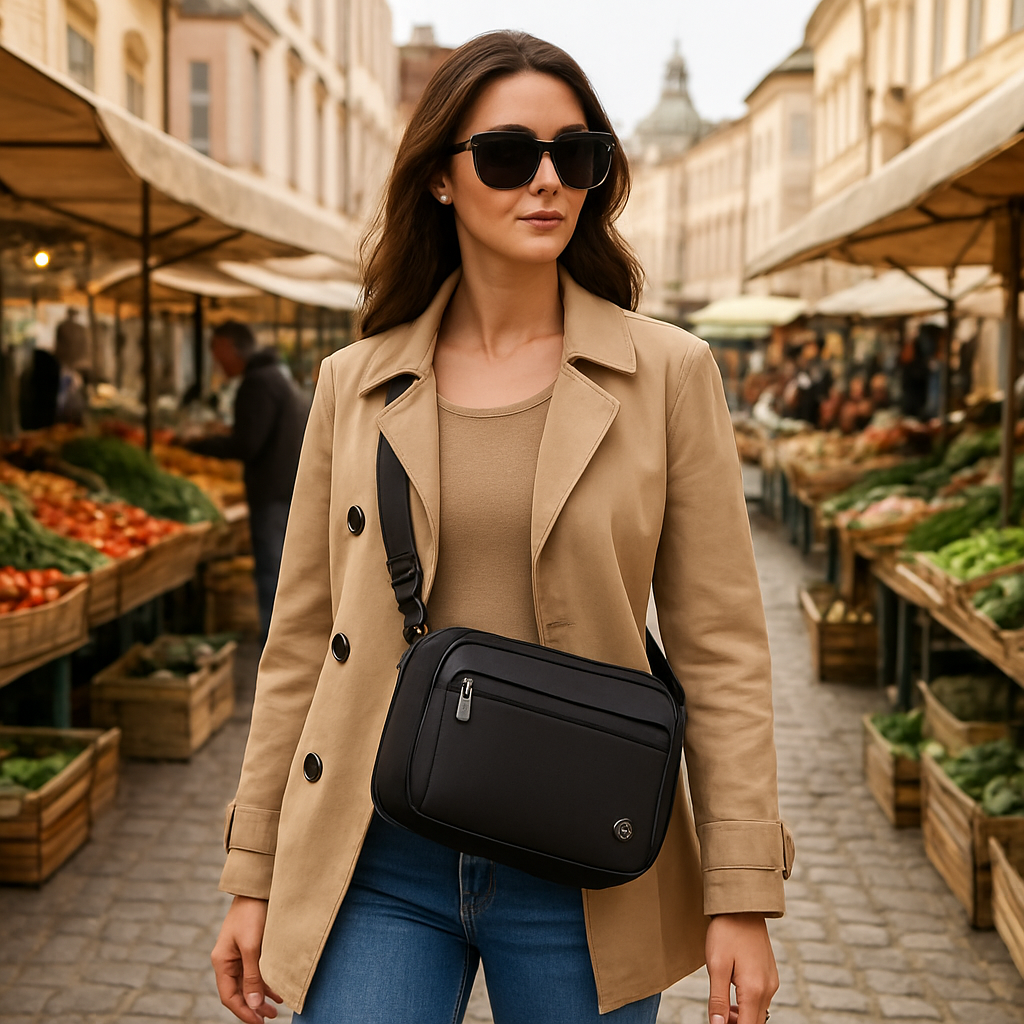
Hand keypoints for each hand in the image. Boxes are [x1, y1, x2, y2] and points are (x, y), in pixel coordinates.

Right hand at [212, 896, 283, 1022]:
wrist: (257, 887)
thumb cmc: (252, 914)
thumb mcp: (252, 947)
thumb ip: (253, 977)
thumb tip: (254, 1005)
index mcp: (222, 962)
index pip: (230, 996)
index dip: (243, 1011)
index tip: (259, 1023)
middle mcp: (228, 960)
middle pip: (239, 991)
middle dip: (253, 1006)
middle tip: (270, 1017)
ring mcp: (239, 953)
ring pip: (249, 982)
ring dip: (261, 995)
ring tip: (277, 1007)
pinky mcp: (251, 946)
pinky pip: (256, 970)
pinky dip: (266, 980)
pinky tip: (277, 987)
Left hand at [706, 912, 777, 1023]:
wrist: (742, 906)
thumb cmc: (727, 932)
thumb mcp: (716, 965)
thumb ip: (718, 999)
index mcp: (754, 989)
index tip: (718, 1023)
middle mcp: (768, 988)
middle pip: (755, 1023)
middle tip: (718, 1017)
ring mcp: (771, 981)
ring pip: (759, 1012)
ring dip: (743, 1017)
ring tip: (723, 1007)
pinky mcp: (770, 974)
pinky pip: (762, 999)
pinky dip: (749, 1005)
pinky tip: (733, 995)